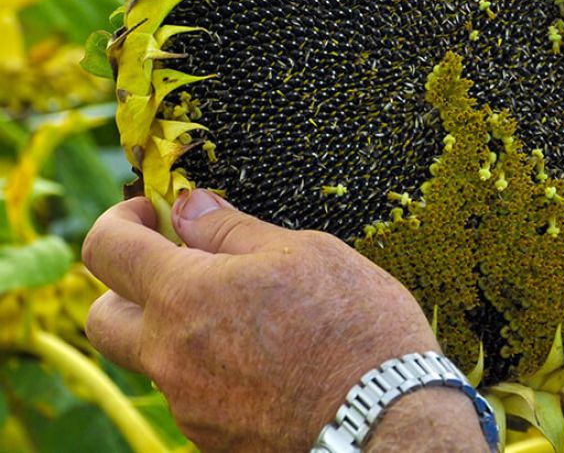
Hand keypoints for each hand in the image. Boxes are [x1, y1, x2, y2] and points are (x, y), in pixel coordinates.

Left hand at [83, 191, 460, 450]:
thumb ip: (231, 229)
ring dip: (174, 328)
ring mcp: (188, 404)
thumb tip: (188, 206)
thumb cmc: (355, 325)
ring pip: (151, 357)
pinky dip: (208, 366)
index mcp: (184, 297)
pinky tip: (264, 357)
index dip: (121, 218)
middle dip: (126, 285)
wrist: (388, 418)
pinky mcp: (211, 438)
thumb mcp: (303, 252)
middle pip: (103, 317)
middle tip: (179, 267)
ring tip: (243, 315)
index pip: (107, 247)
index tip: (150, 212)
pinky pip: (190, 391)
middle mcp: (170, 357)